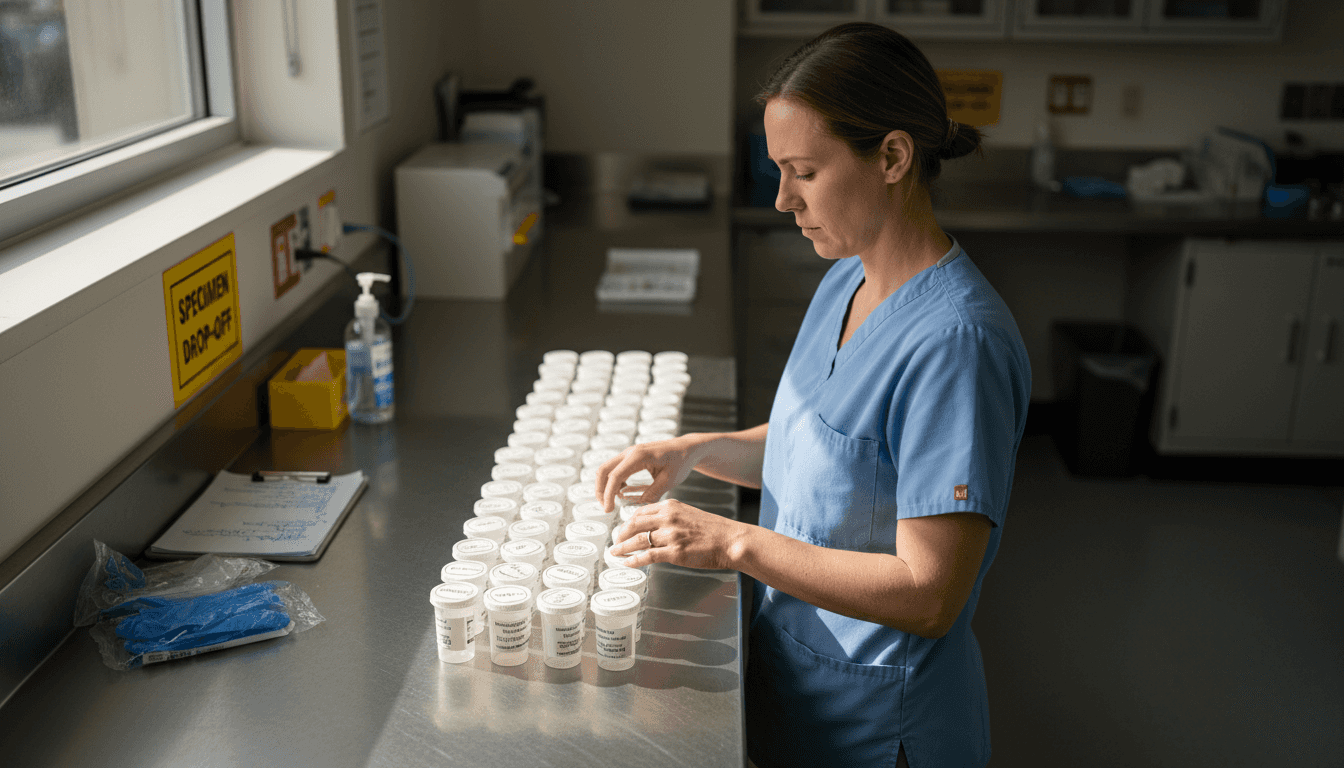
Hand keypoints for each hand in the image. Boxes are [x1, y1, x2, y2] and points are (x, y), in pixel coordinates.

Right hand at [595, 435, 704, 513]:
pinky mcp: (630, 457)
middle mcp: (630, 452)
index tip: (608, 510)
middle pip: (603, 470)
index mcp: (639, 456)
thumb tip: (638, 505)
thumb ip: (653, 493)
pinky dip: (613, 482)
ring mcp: (629, 453)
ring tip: (614, 503)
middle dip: (600, 490)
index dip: (608, 494)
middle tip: (606, 508)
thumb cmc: (681, 462)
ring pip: (607, 469)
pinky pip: (614, 469)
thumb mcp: (670, 480)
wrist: (686, 449)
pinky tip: (623, 492)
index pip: (615, 476)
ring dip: (606, 486)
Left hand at [609, 499, 747, 570]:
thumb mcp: (689, 514)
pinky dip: (634, 560)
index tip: (624, 528)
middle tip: (616, 541)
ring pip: (637, 540)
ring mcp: (670, 535)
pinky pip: (647, 556)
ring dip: (622, 548)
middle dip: (621, 534)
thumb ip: (671, 517)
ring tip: (615, 553)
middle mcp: (668, 518)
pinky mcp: (674, 552)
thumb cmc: (714, 530)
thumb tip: (655, 527)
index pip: (641, 511)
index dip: (629, 521)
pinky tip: (628, 562)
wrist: (731, 540)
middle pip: (634, 524)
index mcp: (671, 506)